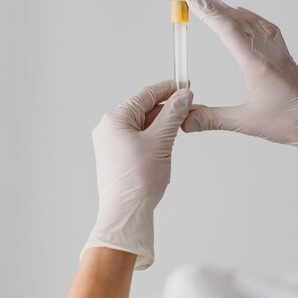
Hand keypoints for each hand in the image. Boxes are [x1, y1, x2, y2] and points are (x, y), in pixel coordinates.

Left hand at [81, 80, 192, 269]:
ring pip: (142, 125)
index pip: (145, 95)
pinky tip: (167, 144)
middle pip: (143, 109)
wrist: (126, 212)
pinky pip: (138, 139)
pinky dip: (154, 137)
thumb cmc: (139, 179)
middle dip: (167, 109)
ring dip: (162, 125)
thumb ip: (173, 114)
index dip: (168, 89)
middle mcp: (108, 129)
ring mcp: (110, 144)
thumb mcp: (161, 140)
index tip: (185, 85)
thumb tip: (183, 95)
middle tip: (189, 109)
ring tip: (181, 128)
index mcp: (114, 119)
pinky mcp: (116, 158)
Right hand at [181, 0, 297, 174]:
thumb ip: (213, 119)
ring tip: (213, 1)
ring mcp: (279, 53)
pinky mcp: (286, 57)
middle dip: (213, 5)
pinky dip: (251, 18)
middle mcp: (269, 52)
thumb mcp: (246, 123)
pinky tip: (245, 17)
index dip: (206, 11)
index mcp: (257, 64)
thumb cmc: (290, 123)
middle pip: (237, 20)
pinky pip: (267, 28)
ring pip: (252, 22)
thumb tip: (185, 120)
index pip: (227, 29)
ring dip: (230, 9)